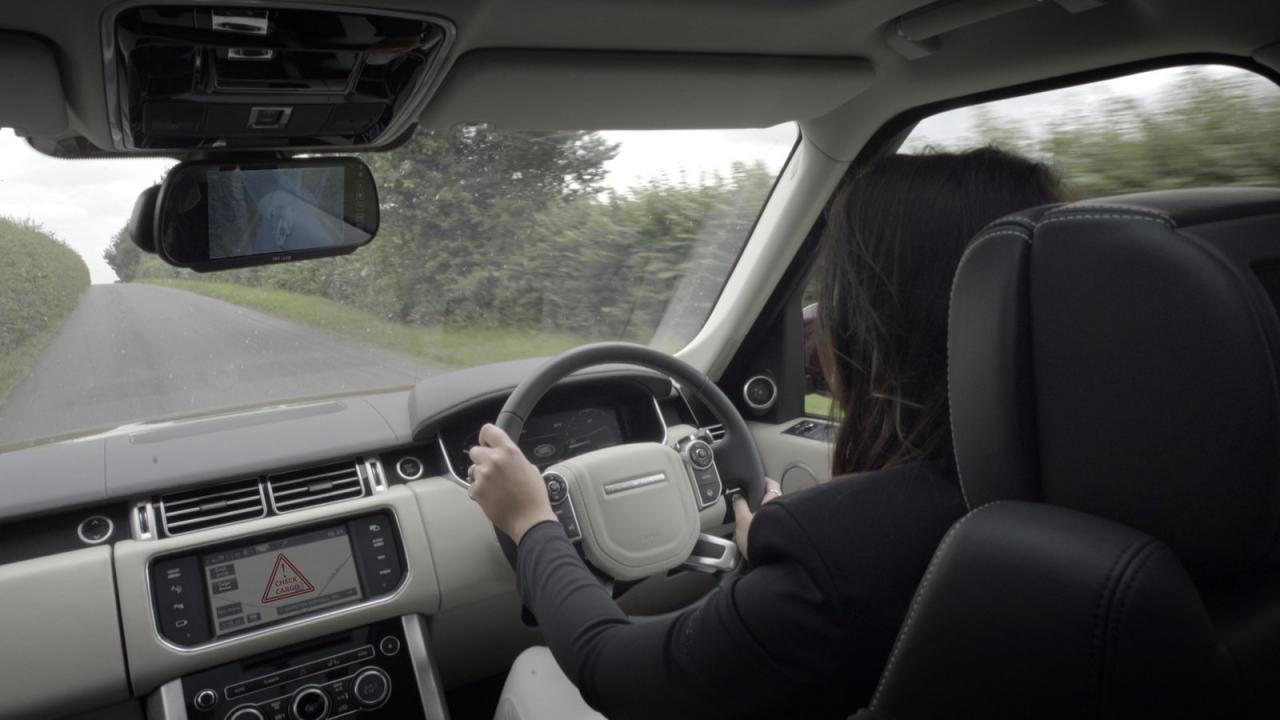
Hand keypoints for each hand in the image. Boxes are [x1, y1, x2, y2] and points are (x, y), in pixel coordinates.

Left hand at [467, 424, 557, 543]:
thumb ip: (514, 458)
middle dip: (481, 458)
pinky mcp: (477, 491)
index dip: (486, 437)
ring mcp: (483, 476)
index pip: (489, 431)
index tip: (486, 442)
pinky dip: (480, 490)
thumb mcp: (530, 468)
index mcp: (509, 451)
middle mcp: (494, 460)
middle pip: (475, 451)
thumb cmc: (533, 496)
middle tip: (492, 469)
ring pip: (473, 469)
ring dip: (480, 475)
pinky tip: (493, 496)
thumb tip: (505, 456)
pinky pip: (473, 486)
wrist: (529, 519)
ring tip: (495, 486)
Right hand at [732, 477, 781, 560]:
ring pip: (779, 513)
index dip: (763, 482)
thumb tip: (737, 496)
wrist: (775, 562)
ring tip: (758, 523)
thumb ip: (740, 505)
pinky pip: (781, 526)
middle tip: (754, 504)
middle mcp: (786, 509)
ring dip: (771, 515)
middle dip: (766, 501)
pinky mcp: (789, 536)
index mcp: (774, 501)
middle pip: (776, 499)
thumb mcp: (742, 521)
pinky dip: (774, 528)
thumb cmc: (760, 540)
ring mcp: (789, 522)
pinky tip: (765, 535)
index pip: (771, 484)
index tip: (758, 482)